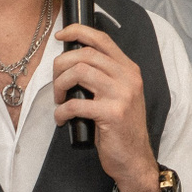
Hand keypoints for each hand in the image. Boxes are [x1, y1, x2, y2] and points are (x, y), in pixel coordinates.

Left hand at [51, 23, 157, 191]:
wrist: (135, 159)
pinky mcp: (112, 114)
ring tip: (59, 100)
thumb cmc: (121, 129)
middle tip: (56, 83)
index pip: (102, 39)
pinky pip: (75, 103)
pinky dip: (62, 111)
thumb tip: (72, 62)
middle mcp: (129, 79)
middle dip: (61, 65)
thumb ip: (104, 76)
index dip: (78, 31)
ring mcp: (122, 95)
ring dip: (60, 85)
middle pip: (85, 54)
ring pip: (79, 72)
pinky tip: (62, 118)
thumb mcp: (119, 96)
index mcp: (129, 70)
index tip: (60, 36)